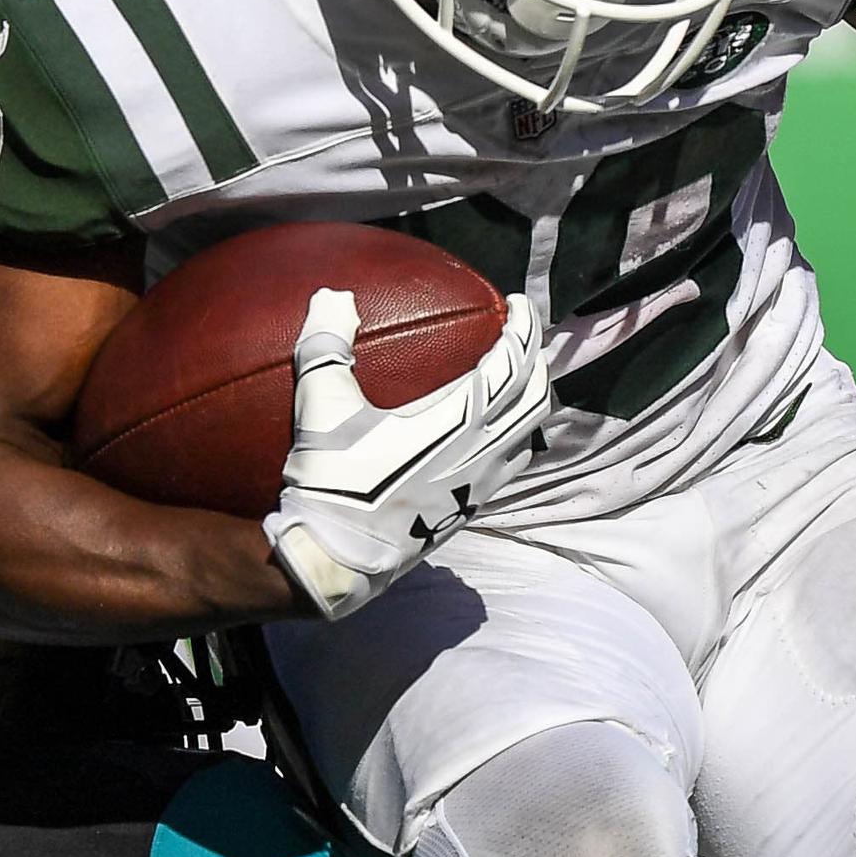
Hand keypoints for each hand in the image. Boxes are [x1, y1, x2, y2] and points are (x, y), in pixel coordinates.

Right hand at [266, 290, 552, 617]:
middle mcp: (481, 453)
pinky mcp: (469, 509)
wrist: (335, 560)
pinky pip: (511, 462)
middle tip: (521, 334)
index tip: (518, 305)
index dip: (522, 329)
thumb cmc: (331, 484)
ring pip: (529, 432)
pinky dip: (515, 433)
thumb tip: (332, 296)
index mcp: (456, 423)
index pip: (511, 365)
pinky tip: (491, 429)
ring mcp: (479, 485)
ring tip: (516, 376)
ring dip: (530, 398)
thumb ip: (326, 347)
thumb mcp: (320, 409)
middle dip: (536, 359)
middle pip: (535, 398)